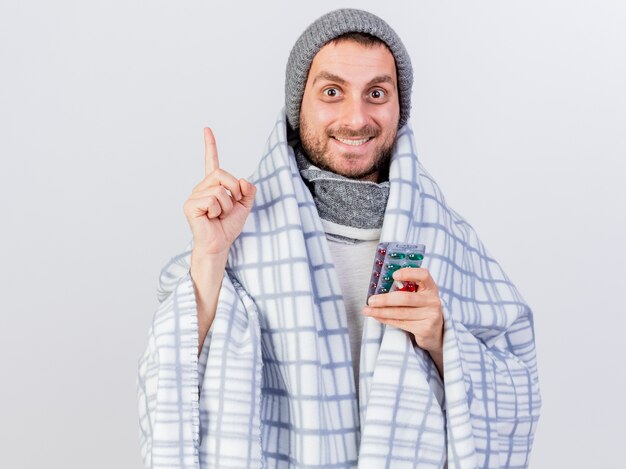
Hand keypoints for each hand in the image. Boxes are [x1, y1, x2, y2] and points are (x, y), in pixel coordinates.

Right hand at [183, 128, 255, 256]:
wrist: (220, 243)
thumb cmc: (228, 226)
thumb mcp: (245, 206)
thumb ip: (248, 191)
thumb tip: (243, 180)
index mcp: (213, 185)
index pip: (211, 161)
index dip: (210, 145)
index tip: (207, 129)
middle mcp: (202, 187)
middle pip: (222, 174)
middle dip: (234, 190)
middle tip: (230, 206)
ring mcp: (194, 195)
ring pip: (220, 189)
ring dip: (227, 205)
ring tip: (220, 215)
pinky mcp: (190, 205)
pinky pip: (212, 199)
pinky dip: (218, 210)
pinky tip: (211, 218)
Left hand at [363, 267, 443, 373]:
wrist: (435, 332)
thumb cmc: (421, 308)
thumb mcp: (419, 296)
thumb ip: (407, 289)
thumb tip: (380, 287)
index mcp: (430, 288)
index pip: (423, 275)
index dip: (409, 273)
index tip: (394, 276)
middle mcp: (432, 301)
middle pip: (406, 298)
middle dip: (385, 299)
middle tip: (371, 300)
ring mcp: (430, 316)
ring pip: (400, 313)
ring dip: (381, 311)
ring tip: (367, 310)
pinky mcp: (424, 329)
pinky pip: (400, 323)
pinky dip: (385, 319)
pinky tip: (376, 316)